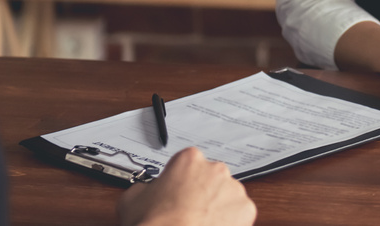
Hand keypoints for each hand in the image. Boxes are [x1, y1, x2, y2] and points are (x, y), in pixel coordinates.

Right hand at [118, 147, 255, 225]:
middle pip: (210, 179)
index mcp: (190, 160)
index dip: (180, 181)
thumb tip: (147, 190)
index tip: (176, 193)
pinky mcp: (246, 211)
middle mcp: (216, 169)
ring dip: (216, 208)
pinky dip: (229, 222)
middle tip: (186, 212)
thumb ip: (145, 187)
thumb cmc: (155, 224)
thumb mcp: (132, 198)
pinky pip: (239, 215)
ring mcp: (233, 190)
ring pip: (226, 197)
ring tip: (198, 223)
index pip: (188, 163)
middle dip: (201, 193)